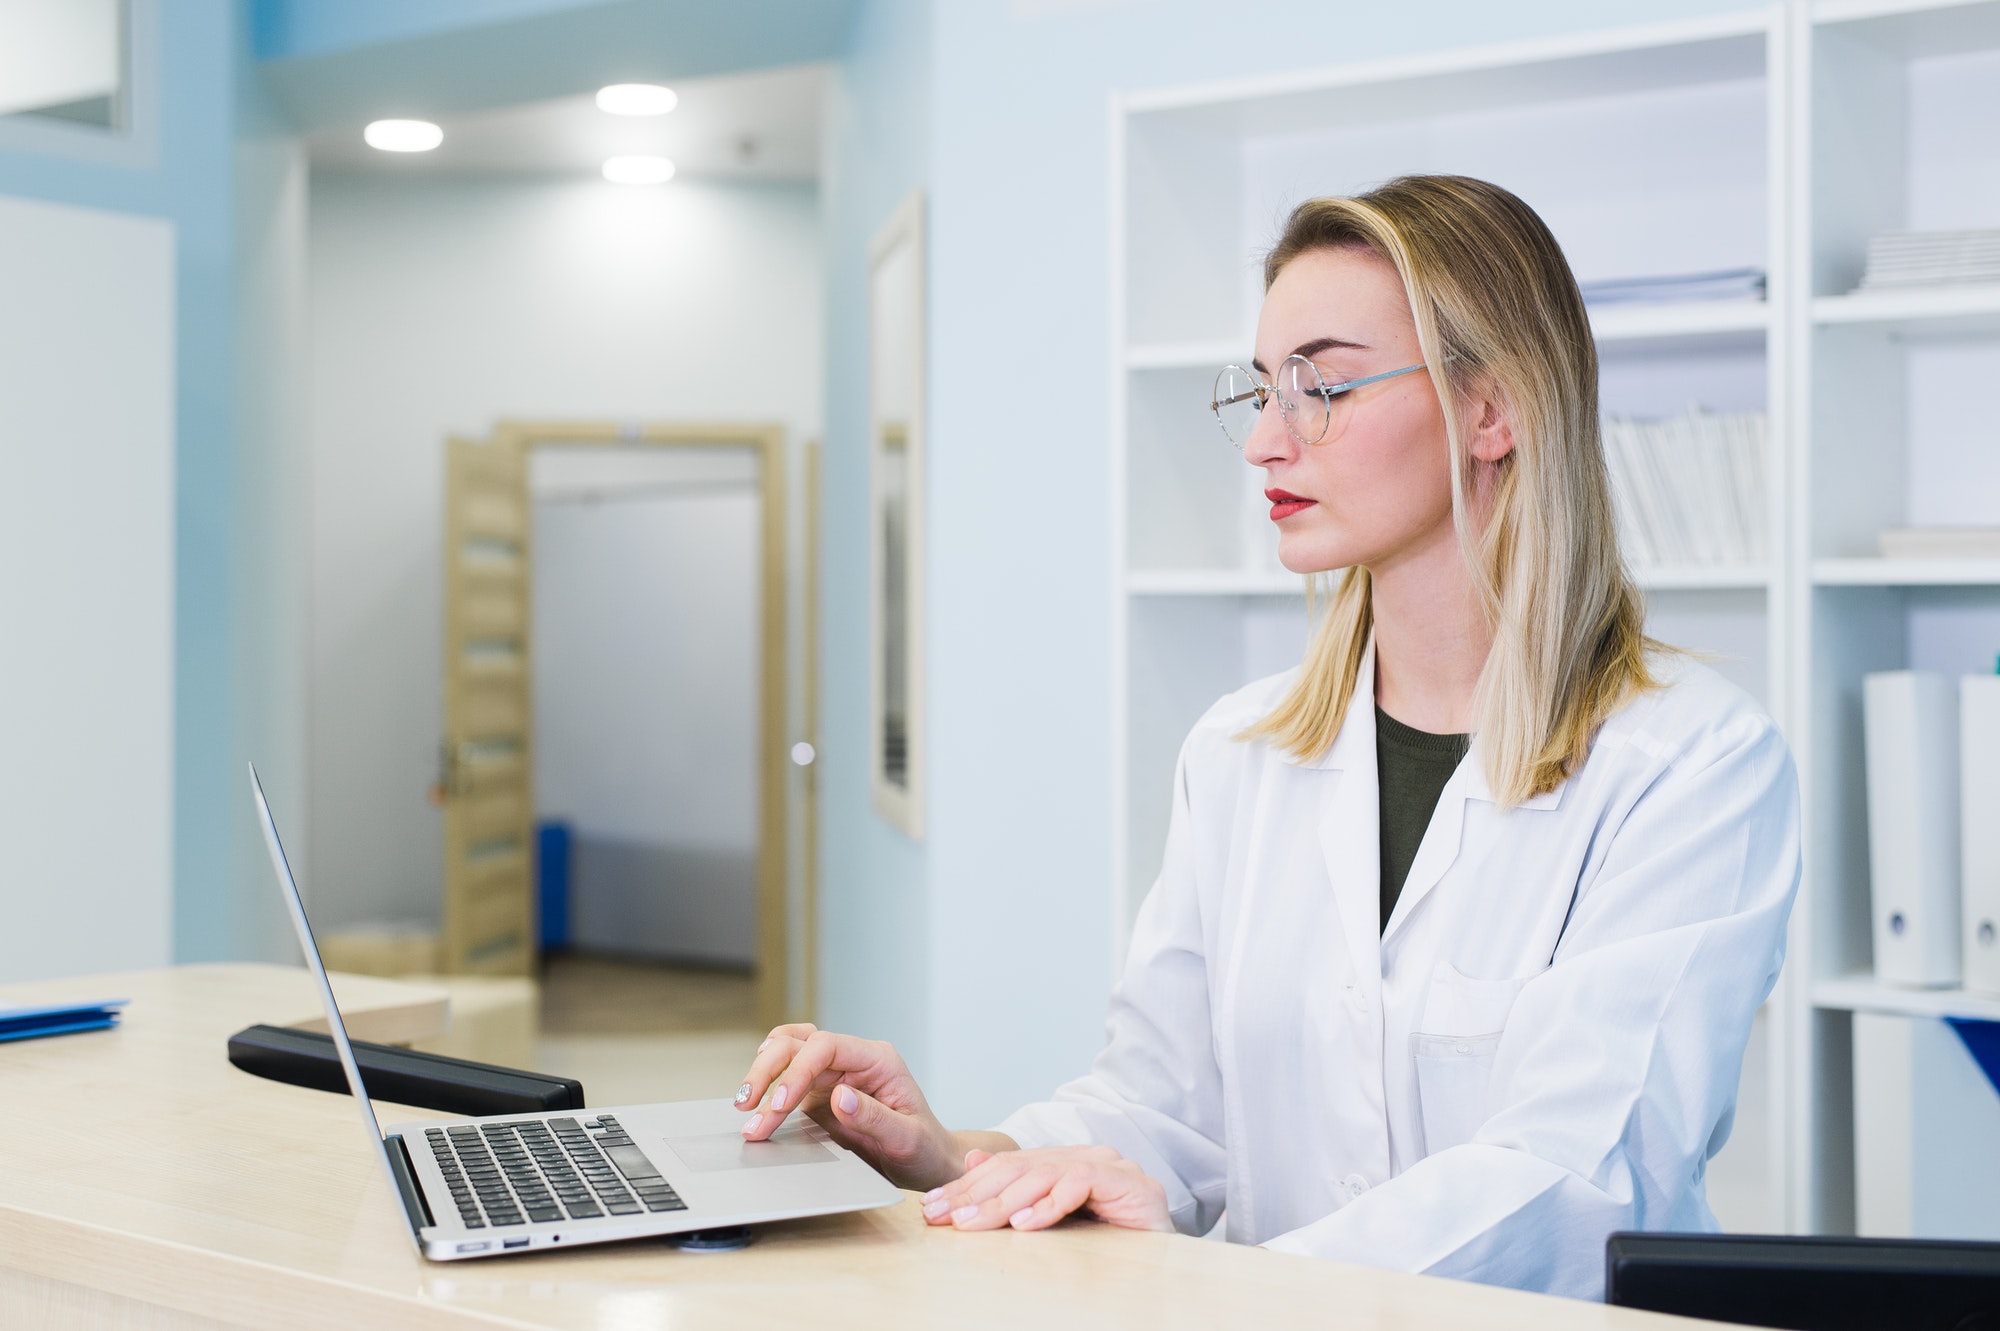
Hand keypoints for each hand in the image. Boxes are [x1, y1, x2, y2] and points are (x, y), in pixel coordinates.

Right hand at [734, 1024, 980, 1190]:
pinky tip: (755, 1101)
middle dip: (769, 1072)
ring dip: (763, 1074)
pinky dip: (768, 1085)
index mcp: (877, 1061)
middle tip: (747, 1106)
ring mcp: (835, 1075)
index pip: (827, 1047)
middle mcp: (853, 1061)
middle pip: (800, 1044)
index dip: (798, 1070)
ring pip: (789, 1054)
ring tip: (743, 1106)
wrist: (927, 1161)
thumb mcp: (908, 1139)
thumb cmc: (924, 1148)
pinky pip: (788, 1078)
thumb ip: (876, 1118)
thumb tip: (840, 1096)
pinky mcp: (821, 1093)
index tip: (780, 1103)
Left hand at [918, 1145, 1172, 1233]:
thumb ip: (1016, 1191)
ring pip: (1044, 1174)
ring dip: (1003, 1202)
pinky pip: (1081, 1184)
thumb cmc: (1108, 1247)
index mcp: (1064, 1162)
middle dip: (975, 1194)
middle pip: (1019, 1168)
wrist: (1166, 1266)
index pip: (1006, 1169)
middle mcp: (1085, 1157)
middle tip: (943, 1216)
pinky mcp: (1128, 1182)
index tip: (931, 1208)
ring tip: (974, 1223)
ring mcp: (1109, 1165)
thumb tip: (972, 1162)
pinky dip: (1050, 1204)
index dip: (966, 1187)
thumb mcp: (1050, 1219)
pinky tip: (1026, 1224)